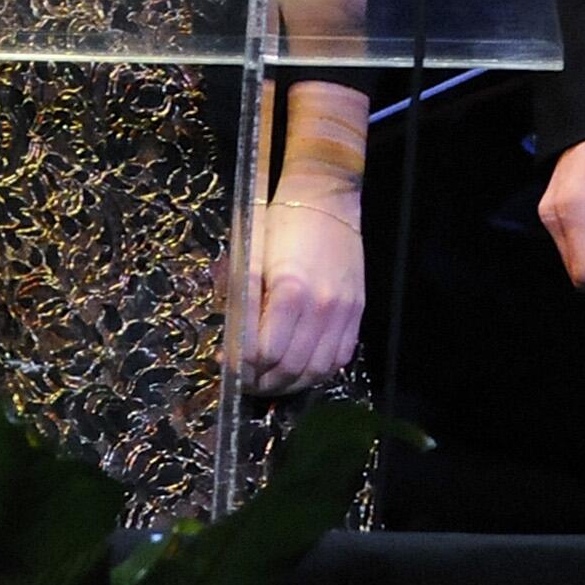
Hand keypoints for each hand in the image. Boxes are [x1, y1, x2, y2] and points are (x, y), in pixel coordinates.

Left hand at [245, 192, 365, 394]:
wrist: (325, 200)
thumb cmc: (279, 224)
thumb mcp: (251, 259)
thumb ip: (243, 305)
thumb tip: (232, 347)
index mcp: (290, 289)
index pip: (263, 351)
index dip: (242, 366)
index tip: (227, 365)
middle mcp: (321, 306)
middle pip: (290, 368)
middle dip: (262, 382)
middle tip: (244, 381)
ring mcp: (344, 311)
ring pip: (317, 370)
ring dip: (290, 384)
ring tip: (269, 381)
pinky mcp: (357, 311)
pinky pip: (339, 357)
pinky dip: (317, 371)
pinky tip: (299, 369)